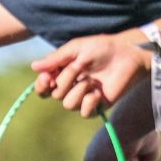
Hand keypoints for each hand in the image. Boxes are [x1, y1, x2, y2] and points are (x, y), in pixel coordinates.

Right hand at [31, 31, 150, 116]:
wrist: (127, 54)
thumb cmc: (101, 47)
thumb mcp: (76, 49)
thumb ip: (56, 59)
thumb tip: (34, 67)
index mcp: (63, 73)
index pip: (44, 88)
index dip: (41, 86)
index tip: (47, 77)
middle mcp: (71, 86)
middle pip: (55, 95)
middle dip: (65, 81)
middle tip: (78, 68)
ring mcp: (85, 96)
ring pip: (68, 105)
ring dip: (78, 91)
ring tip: (91, 81)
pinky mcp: (99, 105)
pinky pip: (85, 113)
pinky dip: (89, 103)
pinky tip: (98, 92)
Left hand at [84, 123, 159, 160]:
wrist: (133, 124)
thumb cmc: (141, 131)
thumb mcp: (149, 147)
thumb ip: (146, 160)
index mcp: (107, 143)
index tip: (135, 155)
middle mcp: (97, 149)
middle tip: (131, 152)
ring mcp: (92, 155)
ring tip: (127, 153)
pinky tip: (122, 158)